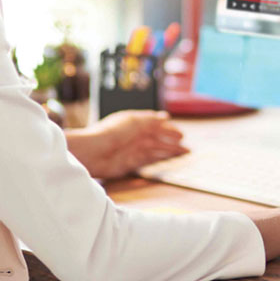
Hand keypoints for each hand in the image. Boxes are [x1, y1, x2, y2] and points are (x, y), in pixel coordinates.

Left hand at [65, 110, 187, 179]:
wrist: (93, 152)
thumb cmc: (111, 133)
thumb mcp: (134, 121)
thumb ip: (151, 120)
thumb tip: (165, 117)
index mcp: (134, 122)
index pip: (154, 124)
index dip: (167, 128)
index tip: (180, 132)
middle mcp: (134, 135)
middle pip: (157, 137)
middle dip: (171, 140)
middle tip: (185, 144)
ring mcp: (133, 149)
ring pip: (156, 149)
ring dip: (169, 151)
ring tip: (183, 153)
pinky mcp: (130, 163)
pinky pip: (149, 160)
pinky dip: (160, 160)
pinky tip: (169, 160)